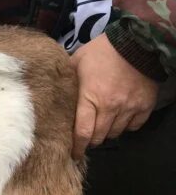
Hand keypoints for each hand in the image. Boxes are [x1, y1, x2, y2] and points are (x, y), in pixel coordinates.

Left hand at [70, 34, 158, 159]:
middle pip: (99, 137)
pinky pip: (134, 126)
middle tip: (86, 137)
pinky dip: (126, 126)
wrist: (136, 41)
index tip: (73, 153)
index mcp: (90, 98)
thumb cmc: (102, 51)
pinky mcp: (145, 105)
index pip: (82, 132)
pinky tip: (119, 118)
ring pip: (115, 133)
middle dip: (90, 140)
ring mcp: (129, 107)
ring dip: (107, 132)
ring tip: (101, 124)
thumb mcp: (76, 62)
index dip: (77, 147)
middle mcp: (110, 106)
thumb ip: (65, 82)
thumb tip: (49, 93)